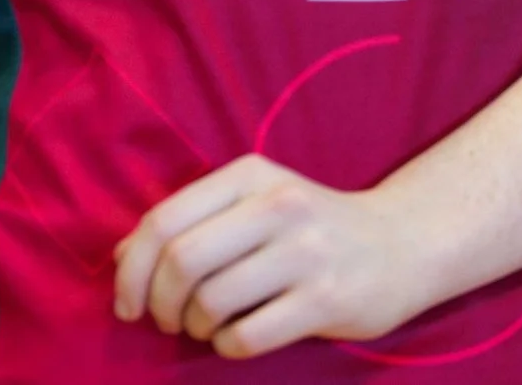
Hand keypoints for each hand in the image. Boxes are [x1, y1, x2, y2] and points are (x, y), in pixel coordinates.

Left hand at [112, 154, 424, 358]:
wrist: (401, 244)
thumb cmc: (309, 227)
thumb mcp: (253, 204)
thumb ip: (191, 222)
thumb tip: (120, 258)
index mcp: (250, 175)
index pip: (163, 220)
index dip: (131, 268)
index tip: (128, 302)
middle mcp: (277, 205)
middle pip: (181, 260)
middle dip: (159, 302)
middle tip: (166, 320)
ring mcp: (305, 253)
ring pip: (212, 301)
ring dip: (195, 326)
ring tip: (207, 326)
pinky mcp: (326, 300)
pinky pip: (247, 336)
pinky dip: (227, 346)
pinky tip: (237, 338)